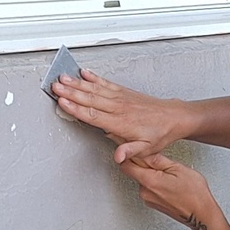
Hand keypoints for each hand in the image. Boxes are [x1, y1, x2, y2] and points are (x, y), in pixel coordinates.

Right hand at [52, 68, 195, 161]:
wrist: (174, 117)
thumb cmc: (160, 134)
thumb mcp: (147, 149)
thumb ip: (129, 151)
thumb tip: (118, 157)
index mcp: (121, 122)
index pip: (94, 115)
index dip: (76, 108)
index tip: (62, 102)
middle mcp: (119, 107)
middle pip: (90, 98)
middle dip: (71, 92)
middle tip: (55, 86)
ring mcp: (120, 98)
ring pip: (95, 89)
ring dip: (77, 83)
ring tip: (63, 78)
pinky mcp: (123, 92)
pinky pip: (106, 83)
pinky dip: (94, 77)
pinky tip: (84, 73)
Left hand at [116, 150, 220, 229]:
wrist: (200, 214)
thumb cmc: (194, 194)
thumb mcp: (178, 168)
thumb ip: (158, 160)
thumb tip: (146, 153)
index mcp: (149, 181)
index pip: (126, 165)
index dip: (129, 155)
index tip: (135, 150)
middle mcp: (145, 192)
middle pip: (135, 172)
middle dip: (145, 165)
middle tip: (161, 163)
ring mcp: (148, 200)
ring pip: (143, 181)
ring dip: (152, 175)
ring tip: (170, 176)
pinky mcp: (153, 205)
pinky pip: (149, 189)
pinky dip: (156, 184)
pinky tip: (170, 185)